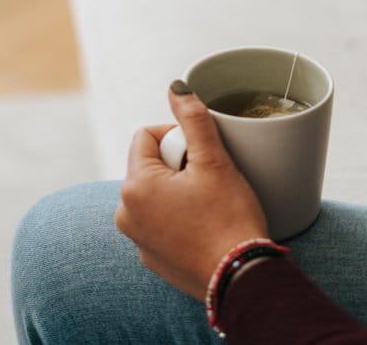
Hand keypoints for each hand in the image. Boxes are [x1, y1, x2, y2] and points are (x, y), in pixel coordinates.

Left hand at [115, 83, 268, 299]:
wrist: (241, 279)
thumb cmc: (229, 219)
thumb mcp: (215, 162)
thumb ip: (193, 119)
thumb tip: (175, 87)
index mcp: (135, 186)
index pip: (147, 135)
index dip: (178, 137)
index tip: (203, 156)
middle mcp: (126, 214)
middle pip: (151, 164)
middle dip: (179, 164)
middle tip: (210, 180)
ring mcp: (137, 239)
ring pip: (157, 193)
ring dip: (179, 189)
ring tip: (209, 203)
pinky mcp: (152, 258)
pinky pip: (161, 222)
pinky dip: (179, 217)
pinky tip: (205, 226)